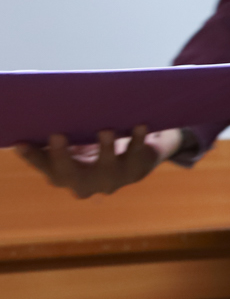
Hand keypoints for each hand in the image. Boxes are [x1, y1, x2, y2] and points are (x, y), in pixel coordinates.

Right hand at [13, 127, 184, 198]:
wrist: (138, 157)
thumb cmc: (94, 148)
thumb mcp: (72, 145)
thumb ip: (53, 140)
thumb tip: (30, 116)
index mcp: (65, 175)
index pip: (44, 168)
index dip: (33, 158)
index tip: (20, 143)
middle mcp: (86, 183)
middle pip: (70, 174)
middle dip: (62, 156)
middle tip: (56, 135)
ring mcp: (112, 178)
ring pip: (108, 167)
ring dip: (106, 149)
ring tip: (105, 130)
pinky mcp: (136, 168)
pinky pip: (136, 153)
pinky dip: (138, 138)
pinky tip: (140, 124)